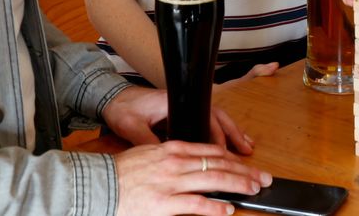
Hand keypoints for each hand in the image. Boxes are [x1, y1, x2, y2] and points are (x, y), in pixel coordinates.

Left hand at [103, 87, 254, 153]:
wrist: (112, 97)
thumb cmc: (122, 109)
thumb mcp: (132, 126)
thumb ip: (147, 140)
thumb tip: (161, 155)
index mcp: (175, 102)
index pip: (205, 117)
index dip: (218, 136)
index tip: (226, 153)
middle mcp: (184, 103)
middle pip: (218, 117)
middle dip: (235, 134)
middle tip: (248, 151)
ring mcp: (185, 107)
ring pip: (217, 119)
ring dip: (232, 133)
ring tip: (246, 147)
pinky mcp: (182, 113)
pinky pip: (208, 122)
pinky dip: (220, 133)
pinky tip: (226, 144)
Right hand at [115, 140, 271, 215]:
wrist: (96, 185)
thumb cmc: (119, 173)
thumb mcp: (148, 153)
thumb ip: (172, 157)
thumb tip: (194, 164)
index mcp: (172, 149)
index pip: (211, 150)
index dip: (233, 158)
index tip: (247, 164)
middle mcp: (175, 163)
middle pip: (219, 164)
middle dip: (244, 171)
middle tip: (262, 178)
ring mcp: (171, 183)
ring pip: (214, 180)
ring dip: (238, 185)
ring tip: (253, 190)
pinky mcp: (164, 204)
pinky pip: (196, 205)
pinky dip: (215, 207)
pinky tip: (228, 209)